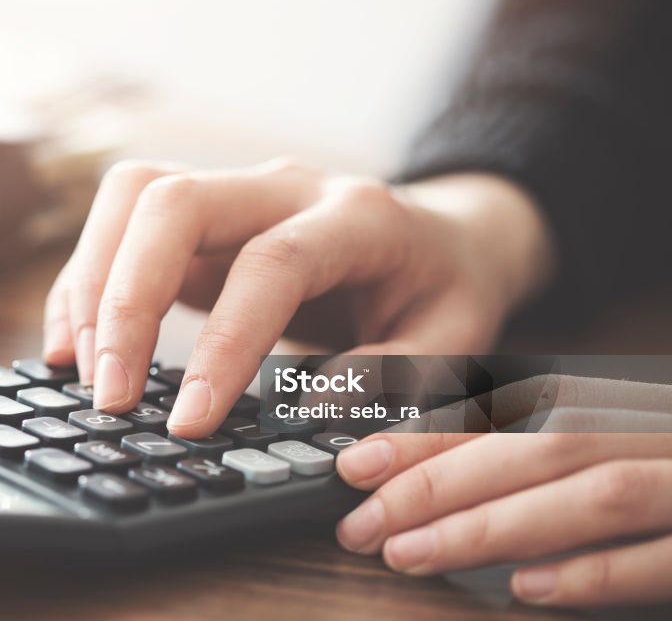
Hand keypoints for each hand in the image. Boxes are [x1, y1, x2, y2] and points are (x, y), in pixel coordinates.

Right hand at [42, 159, 554, 436]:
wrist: (439, 235)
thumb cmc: (443, 290)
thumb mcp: (452, 341)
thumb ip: (393, 378)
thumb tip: (304, 414)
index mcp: (358, 217)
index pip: (271, 263)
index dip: (224, 343)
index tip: (189, 423)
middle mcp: (285, 185)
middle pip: (175, 202)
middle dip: (125, 300)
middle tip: (110, 395)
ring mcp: (236, 190)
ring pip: (133, 195)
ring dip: (91, 281)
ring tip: (78, 369)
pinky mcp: (201, 215)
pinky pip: (123, 221)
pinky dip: (88, 280)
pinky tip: (75, 342)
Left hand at [335, 375, 671, 606]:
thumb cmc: (661, 462)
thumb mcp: (593, 443)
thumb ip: (522, 453)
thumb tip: (416, 474)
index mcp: (611, 403)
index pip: (506, 414)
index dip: (425, 437)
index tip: (353, 464)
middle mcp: (651, 428)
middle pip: (537, 448)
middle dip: (439, 485)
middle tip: (362, 523)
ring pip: (594, 492)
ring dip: (496, 525)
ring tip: (413, 556)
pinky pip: (668, 551)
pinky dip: (597, 571)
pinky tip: (529, 591)